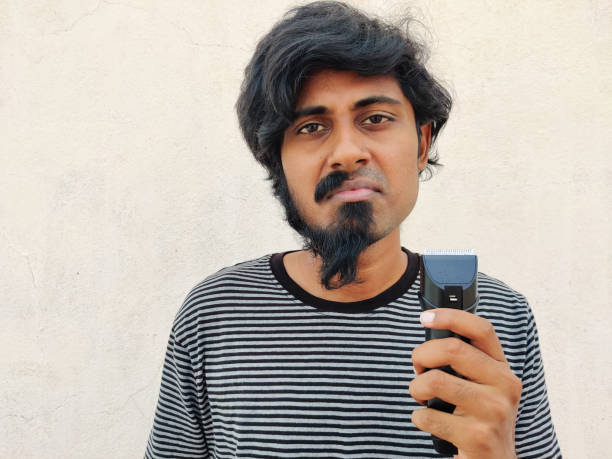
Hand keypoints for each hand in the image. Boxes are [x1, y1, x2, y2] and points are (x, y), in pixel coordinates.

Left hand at [409, 309, 521, 458]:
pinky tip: (429, 422)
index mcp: (503, 369)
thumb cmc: (478, 419)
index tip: (425, 318)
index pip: (482, 329)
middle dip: (421, 355)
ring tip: (421, 398)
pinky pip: (428, 416)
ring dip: (417, 389)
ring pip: (435, 380)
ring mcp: (494, 412)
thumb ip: (466, 361)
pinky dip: (419, 418)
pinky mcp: (478, 436)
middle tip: (418, 368)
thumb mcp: (482, 386)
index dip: (450, 317)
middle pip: (452, 349)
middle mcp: (505, 386)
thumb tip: (431, 331)